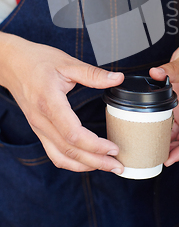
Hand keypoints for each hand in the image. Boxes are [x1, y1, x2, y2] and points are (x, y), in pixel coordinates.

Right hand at [0, 33, 124, 173]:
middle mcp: (42, 120)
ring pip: (60, 156)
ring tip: (107, 165)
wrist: (12, 63)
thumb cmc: (37, 61)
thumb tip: (117, 78)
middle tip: (118, 165)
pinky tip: (87, 160)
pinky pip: (54, 153)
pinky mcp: (39, 129)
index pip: (73, 134)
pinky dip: (71, 161)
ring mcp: (38, 127)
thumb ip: (93, 74)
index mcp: (50, 103)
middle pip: (69, 151)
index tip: (114, 147)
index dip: (95, 145)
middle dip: (96, 161)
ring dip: (85, 165)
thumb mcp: (67, 63)